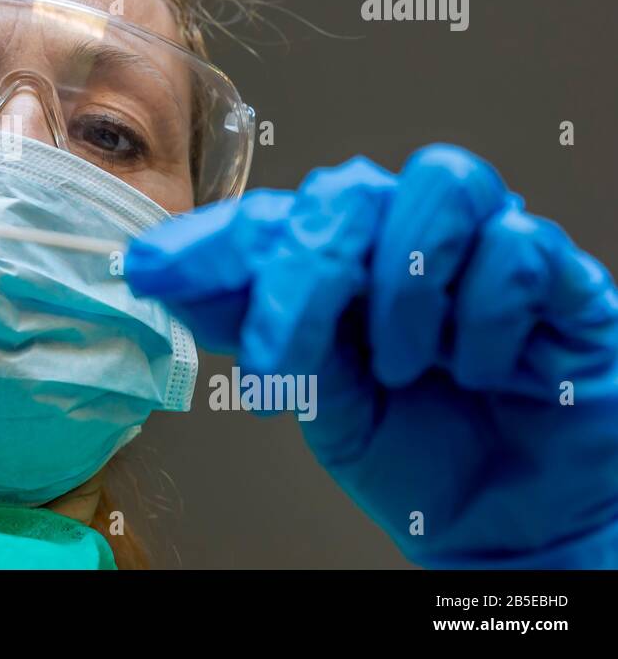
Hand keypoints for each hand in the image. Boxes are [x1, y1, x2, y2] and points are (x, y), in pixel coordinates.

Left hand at [126, 145, 617, 566]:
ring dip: (404, 288)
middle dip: (305, 267)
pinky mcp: (562, 280)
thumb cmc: (410, 452)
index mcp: (343, 261)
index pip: (272, 218)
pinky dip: (484, 318)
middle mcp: (408, 239)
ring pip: (441, 185)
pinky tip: (478, 370)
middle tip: (283, 353)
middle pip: (348, 188)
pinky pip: (518, 249)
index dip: (210, 240)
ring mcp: (484, 251)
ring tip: (402, 366)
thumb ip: (256, 326)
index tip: (149, 269)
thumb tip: (156, 267)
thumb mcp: (317, 396)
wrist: (504, 525)